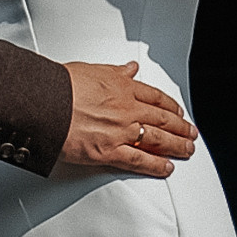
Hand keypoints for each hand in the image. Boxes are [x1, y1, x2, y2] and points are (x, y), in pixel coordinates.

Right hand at [56, 60, 197, 175]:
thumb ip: (115, 72)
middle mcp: (127, 109)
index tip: (177, 111)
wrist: (45, 102)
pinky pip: (139, 160)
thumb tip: (129, 68)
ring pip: (158, 140)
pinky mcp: (110, 152)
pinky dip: (156, 165)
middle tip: (191, 133)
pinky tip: (166, 168)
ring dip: (177, 146)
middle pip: (163, 119)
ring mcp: (121, 131)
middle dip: (181, 128)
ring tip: (187, 150)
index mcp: (123, 87)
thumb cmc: (60, 86)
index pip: (155, 97)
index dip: (170, 105)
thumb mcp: (92, 69)